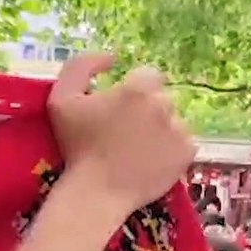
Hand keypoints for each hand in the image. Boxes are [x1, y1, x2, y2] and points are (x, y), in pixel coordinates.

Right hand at [48, 53, 196, 213]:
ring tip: (139, 150)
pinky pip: (184, 143)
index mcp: (138, 88)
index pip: (149, 75)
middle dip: (148, 110)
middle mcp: (164, 104)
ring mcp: (179, 129)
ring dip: (161, 129)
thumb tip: (111, 57)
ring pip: (174, 120)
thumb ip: (82, 65)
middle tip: (127, 133)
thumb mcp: (62, 98)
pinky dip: (171, 150)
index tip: (121, 110)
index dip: (135, 91)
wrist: (95, 194)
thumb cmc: (76, 146)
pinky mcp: (188, 153)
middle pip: (163, 98)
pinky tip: (150, 161)